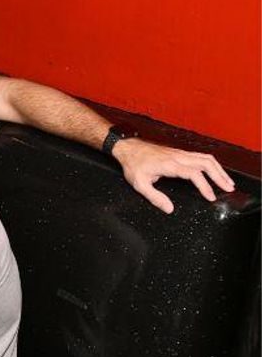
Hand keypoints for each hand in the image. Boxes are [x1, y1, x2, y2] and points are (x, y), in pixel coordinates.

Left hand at [113, 138, 234, 213]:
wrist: (128, 148)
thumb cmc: (132, 164)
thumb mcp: (139, 184)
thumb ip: (154, 197)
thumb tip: (169, 209)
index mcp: (169, 165)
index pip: (194, 174)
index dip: (204, 186)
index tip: (210, 197)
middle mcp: (177, 156)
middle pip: (206, 163)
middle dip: (219, 176)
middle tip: (229, 188)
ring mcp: (179, 153)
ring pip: (205, 158)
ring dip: (218, 169)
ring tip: (227, 181)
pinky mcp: (179, 152)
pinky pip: (200, 156)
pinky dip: (211, 164)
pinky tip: (215, 171)